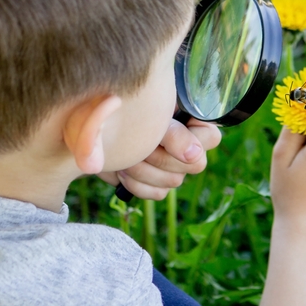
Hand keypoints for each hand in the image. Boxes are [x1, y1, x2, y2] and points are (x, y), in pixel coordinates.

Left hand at [98, 118, 220, 199]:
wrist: (94, 128)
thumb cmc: (125, 111)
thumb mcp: (150, 115)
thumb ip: (173, 132)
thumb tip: (192, 155)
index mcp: (192, 123)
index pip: (211, 138)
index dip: (189, 142)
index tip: (161, 138)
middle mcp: (189, 148)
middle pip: (195, 165)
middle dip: (160, 156)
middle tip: (138, 145)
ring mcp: (175, 169)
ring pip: (173, 181)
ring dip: (143, 168)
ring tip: (125, 155)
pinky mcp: (158, 186)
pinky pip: (158, 194)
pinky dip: (136, 183)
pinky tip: (122, 170)